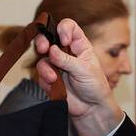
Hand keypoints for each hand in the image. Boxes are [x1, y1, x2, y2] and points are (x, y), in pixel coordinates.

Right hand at [34, 17, 122, 135]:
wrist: (91, 108)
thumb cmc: (95, 86)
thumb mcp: (85, 70)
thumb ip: (67, 60)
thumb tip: (51, 50)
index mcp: (79, 45)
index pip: (68, 27)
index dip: (63, 29)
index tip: (64, 40)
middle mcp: (66, 52)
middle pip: (48, 38)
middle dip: (43, 41)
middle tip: (43, 48)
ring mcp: (56, 64)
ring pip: (42, 57)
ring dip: (45, 66)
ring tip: (53, 77)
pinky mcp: (49, 77)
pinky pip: (40, 74)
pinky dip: (45, 78)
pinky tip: (53, 84)